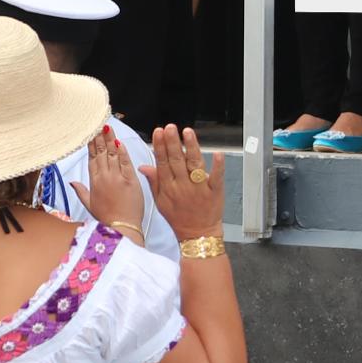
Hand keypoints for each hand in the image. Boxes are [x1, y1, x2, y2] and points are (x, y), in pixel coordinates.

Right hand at [82, 125, 146, 240]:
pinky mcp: (131, 180)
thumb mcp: (90, 205)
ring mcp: (118, 177)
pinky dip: (123, 151)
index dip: (92, 144)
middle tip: (98, 123)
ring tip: (108, 127)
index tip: (91, 132)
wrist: (122, 228)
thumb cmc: (108, 218)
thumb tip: (71, 182)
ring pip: (113, 154)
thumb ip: (80, 191)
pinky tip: (119, 141)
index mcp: (94, 182)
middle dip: (100, 137)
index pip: (92, 157)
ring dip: (110, 139)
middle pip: (101, 152)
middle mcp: (104, 177)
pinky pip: (126, 162)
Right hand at [145, 125, 225, 242]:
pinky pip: (216, 177)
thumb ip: (153, 182)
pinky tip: (217, 154)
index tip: (158, 132)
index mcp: (168, 187)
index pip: (162, 163)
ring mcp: (198, 188)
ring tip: (187, 132)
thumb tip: (143, 166)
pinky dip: (218, 166)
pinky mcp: (214, 192)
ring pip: (194, 165)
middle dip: (172, 142)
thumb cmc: (178, 218)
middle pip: (176, 161)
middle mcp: (182, 186)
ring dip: (191, 147)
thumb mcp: (160, 201)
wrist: (197, 235)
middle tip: (170, 127)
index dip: (160, 147)